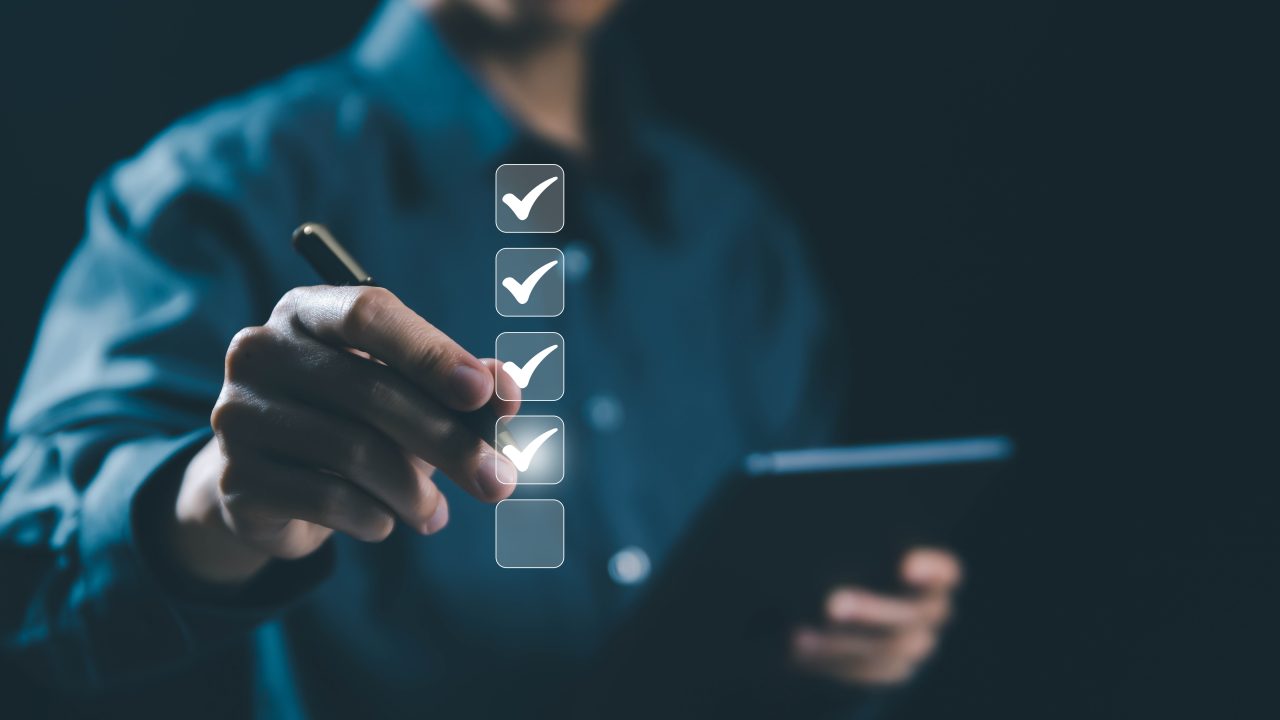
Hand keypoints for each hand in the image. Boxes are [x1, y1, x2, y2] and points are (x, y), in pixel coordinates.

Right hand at [167, 285, 519, 584]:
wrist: (272, 485)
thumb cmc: (357, 423)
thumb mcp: (411, 395)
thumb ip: (464, 387)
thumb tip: (507, 392)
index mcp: (307, 311)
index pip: (369, 314)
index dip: (431, 353)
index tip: (484, 393)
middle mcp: (260, 351)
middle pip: (368, 391)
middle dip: (448, 442)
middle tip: (499, 482)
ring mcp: (237, 413)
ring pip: (351, 452)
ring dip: (412, 491)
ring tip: (434, 511)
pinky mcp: (233, 477)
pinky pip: (325, 500)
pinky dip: (373, 517)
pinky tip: (385, 522)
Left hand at [791, 548, 961, 686]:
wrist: (841, 596)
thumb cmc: (849, 554)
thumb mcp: (850, 543)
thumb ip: (848, 544)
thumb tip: (821, 528)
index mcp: (931, 575)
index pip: (945, 572)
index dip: (932, 570)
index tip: (904, 565)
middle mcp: (930, 611)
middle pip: (914, 614)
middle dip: (870, 609)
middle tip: (832, 604)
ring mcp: (914, 643)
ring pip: (889, 650)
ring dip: (844, 641)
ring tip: (802, 634)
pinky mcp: (889, 667)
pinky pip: (866, 670)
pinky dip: (831, 658)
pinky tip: (800, 644)